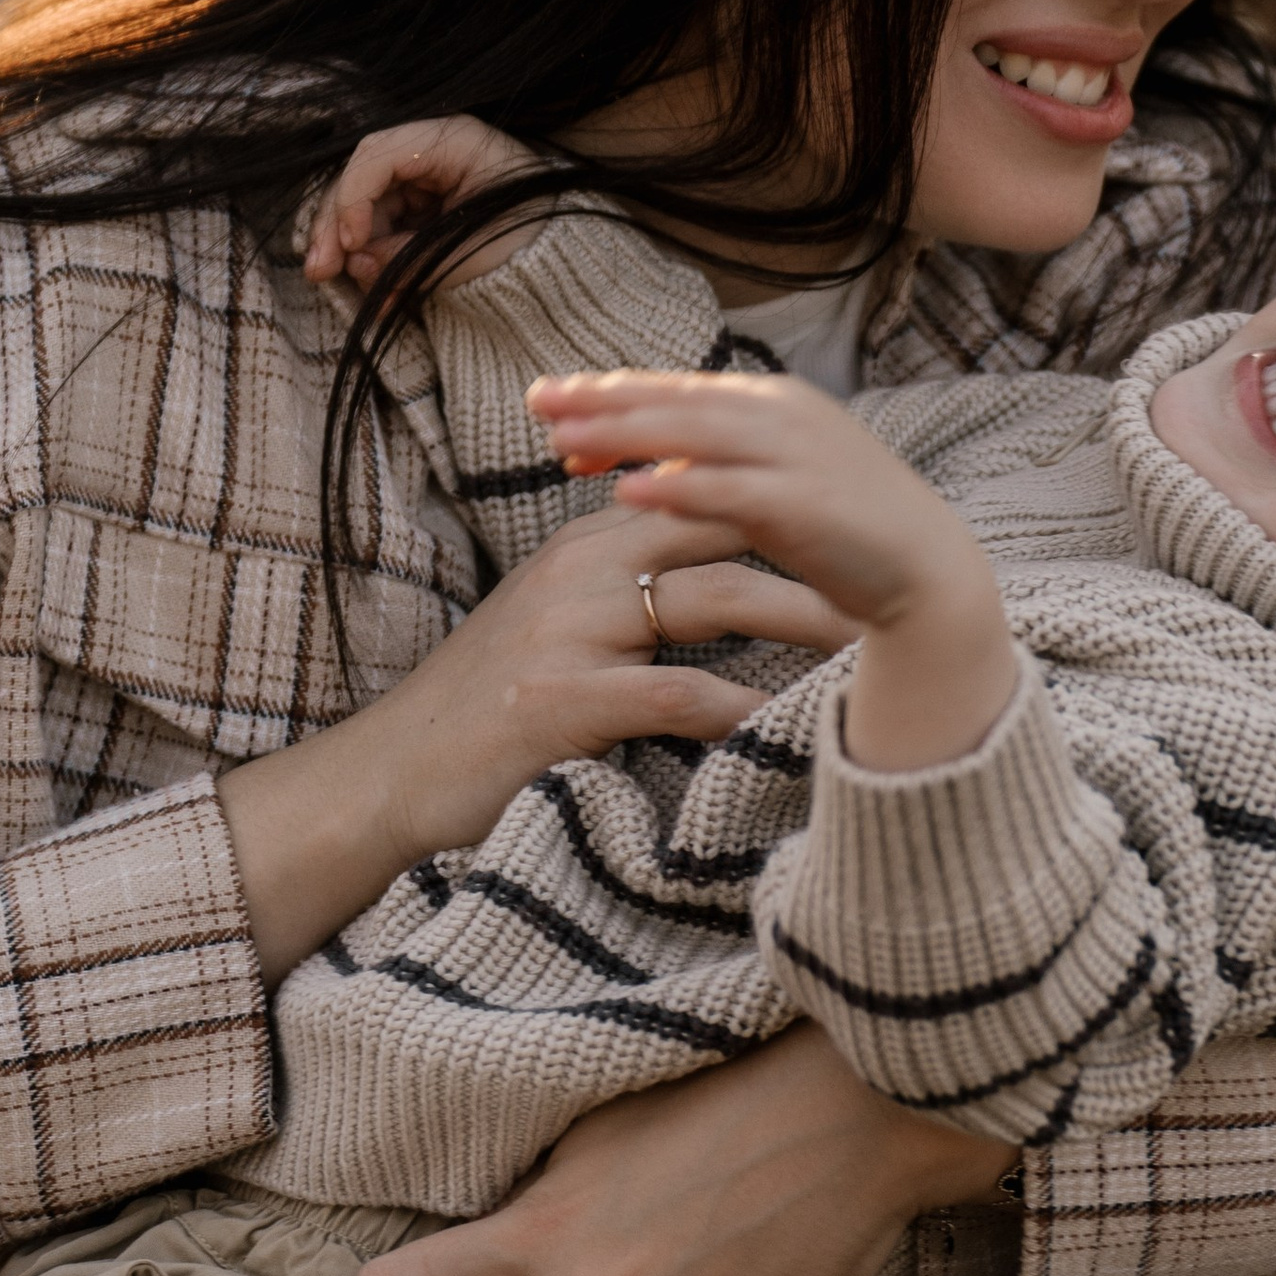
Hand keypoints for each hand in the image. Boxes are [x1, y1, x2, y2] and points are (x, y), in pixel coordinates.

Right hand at [216, 511, 853, 981]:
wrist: (382, 778)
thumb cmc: (483, 714)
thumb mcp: (558, 631)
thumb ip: (632, 600)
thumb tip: (724, 590)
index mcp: (589, 546)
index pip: (707, 498)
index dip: (790, 509)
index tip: (866, 532)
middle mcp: (582, 568)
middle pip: (728, 530)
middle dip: (816, 551)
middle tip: (892, 577)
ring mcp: (569, 630)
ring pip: (715, 599)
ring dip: (802, 621)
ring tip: (867, 644)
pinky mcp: (558, 700)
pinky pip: (675, 694)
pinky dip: (740, 709)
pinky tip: (789, 726)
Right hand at [305, 115, 550, 292]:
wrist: (571, 265)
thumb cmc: (533, 242)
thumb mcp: (471, 245)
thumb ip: (411, 253)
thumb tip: (358, 263)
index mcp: (453, 141)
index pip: (378, 154)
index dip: (353, 197)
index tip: (350, 242)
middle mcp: (434, 154)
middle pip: (363, 179)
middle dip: (336, 225)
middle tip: (319, 270)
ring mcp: (428, 182)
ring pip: (368, 208)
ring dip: (352, 249)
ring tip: (346, 284)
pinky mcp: (427, 212)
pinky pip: (387, 231)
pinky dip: (377, 261)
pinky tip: (377, 294)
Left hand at [531, 369, 1013, 770]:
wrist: (928, 572)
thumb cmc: (846, 532)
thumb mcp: (771, 485)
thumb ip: (712, 468)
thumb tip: (646, 468)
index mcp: (774, 403)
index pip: (676, 389)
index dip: (611, 391)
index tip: (549, 399)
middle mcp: (783, 415)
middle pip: (674, 401)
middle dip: (602, 400)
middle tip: (536, 402)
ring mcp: (797, 455)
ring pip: (693, 435)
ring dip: (624, 433)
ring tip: (564, 438)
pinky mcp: (806, 504)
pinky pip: (727, 491)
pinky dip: (675, 488)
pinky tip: (625, 494)